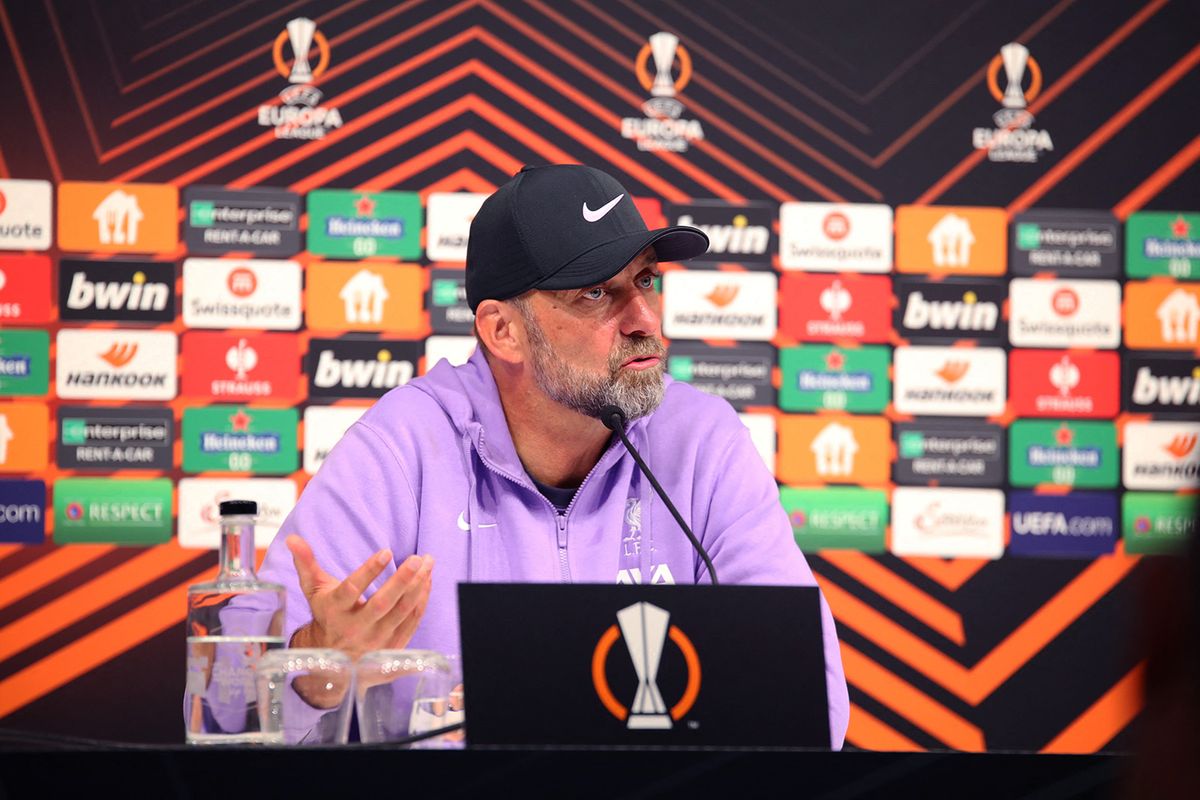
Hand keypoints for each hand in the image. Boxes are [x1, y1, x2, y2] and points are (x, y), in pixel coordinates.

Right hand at [286, 534, 433, 660]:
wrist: (331, 657)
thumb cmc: (325, 613)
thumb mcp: (313, 590)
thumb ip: (306, 563)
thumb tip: (292, 539)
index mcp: (334, 611)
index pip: (352, 590)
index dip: (369, 571)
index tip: (386, 551)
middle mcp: (355, 628)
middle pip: (382, 604)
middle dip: (402, 580)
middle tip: (417, 559)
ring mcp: (375, 641)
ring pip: (401, 613)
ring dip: (418, 587)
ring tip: (428, 564)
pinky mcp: (391, 647)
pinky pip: (411, 622)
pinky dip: (422, 601)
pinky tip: (428, 581)